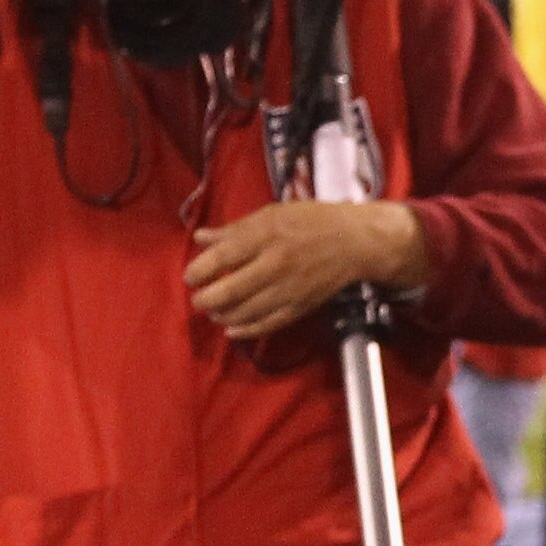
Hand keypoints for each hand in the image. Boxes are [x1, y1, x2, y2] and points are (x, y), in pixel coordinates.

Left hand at [184, 200, 432, 340]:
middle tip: (198, 298)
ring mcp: (289, 288)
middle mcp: (275, 264)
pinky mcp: (301, 305)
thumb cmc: (312, 221)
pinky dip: (248, 330)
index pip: (222, 257)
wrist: (355, 242)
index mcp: (265, 236)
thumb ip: (235, 229)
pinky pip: (270, 323)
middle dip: (207, 298)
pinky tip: (233, 330)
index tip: (190, 276)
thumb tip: (201, 238)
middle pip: (231, 289)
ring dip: (224, 315)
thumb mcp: (271, 214)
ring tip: (213, 312)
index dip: (200, 270)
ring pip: (247, 311)